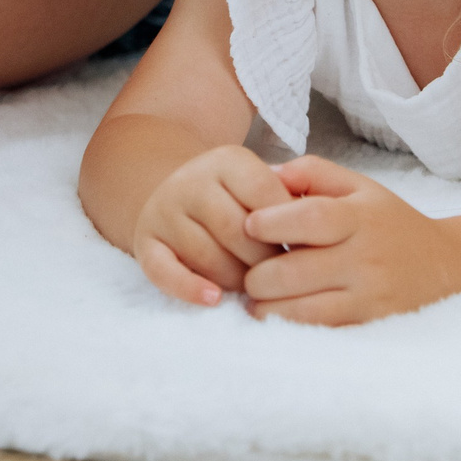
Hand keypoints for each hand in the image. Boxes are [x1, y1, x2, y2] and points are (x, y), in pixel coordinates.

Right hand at [131, 145, 295, 306]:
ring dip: (236, 279)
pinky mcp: (146, 243)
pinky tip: (214, 299)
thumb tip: (315, 231)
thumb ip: (291, 196)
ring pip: (206, 255)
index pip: (265, 195)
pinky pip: (163, 270)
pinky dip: (189, 288)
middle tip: (284, 277)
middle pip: (235, 229)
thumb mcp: (261, 181)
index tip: (308, 248)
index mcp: (227, 160)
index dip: (289, 227)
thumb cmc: (236, 197)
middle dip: (265, 260)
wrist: (176, 193)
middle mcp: (191, 181)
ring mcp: (165, 212)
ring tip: (255, 287)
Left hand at [240, 156, 460, 325]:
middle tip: (245, 271)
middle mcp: (366, 258)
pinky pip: (319, 331)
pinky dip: (290, 325)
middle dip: (257, 275)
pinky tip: (278, 314)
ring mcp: (369, 297)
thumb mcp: (358, 186)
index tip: (248, 225)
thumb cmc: (388, 221)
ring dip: (266, 306)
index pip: (310, 219)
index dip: (271, 222)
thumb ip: (312, 173)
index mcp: (360, 217)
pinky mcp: (370, 325)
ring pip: (302, 310)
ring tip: (255, 297)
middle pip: (295, 271)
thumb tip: (266, 173)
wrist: (446, 265)